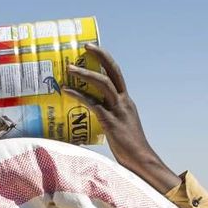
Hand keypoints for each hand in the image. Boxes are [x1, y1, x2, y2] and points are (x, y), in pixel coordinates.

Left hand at [63, 45, 180, 192]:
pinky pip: (93, 104)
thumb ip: (109, 118)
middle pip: (113, 71)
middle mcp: (124, 101)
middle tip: (86, 46)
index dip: (106, 60)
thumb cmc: (129, 149)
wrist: (141, 161)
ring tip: (70, 68)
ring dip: (85, 73)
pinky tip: (67, 91)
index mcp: (127, 101)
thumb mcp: (120, 127)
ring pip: (103, 83)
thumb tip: (93, 116)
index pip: (117, 74)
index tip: (94, 49)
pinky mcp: (110, 122)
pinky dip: (79, 95)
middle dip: (100, 56)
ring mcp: (118, 110)